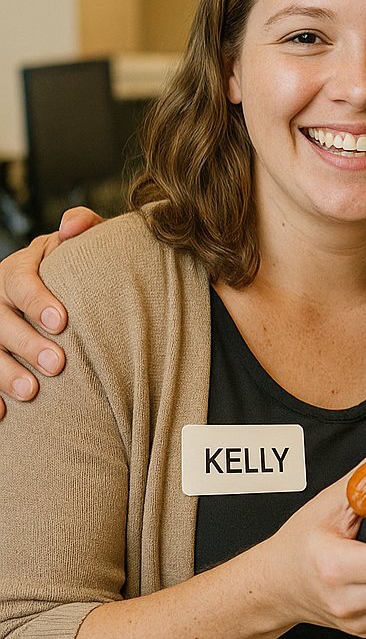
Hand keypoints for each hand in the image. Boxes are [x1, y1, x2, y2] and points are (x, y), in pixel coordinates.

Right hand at [0, 206, 104, 417]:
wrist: (61, 290)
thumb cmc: (76, 269)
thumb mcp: (79, 246)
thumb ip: (84, 229)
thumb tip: (73, 224)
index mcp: (18, 269)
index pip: (21, 282)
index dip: (38, 302)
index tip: (63, 322)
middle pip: (0, 321)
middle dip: (27, 344)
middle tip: (58, 364)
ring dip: (5, 372)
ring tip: (32, 393)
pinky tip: (4, 414)